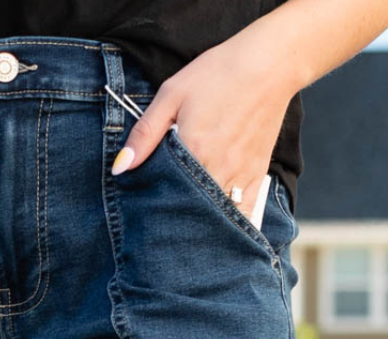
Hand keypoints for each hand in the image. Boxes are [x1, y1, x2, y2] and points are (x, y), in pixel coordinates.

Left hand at [110, 22, 295, 221]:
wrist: (268, 65)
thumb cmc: (219, 74)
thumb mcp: (172, 94)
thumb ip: (145, 133)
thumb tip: (120, 166)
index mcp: (192, 151)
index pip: (166, 194)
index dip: (154, 205)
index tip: (146, 209)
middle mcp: (217, 170)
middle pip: (190, 210)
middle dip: (177, 219)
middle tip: (166, 220)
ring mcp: (239, 176)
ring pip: (216, 217)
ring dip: (202, 223)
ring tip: (189, 223)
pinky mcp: (258, 176)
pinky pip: (244, 212)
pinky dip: (231, 221)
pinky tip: (219, 224)